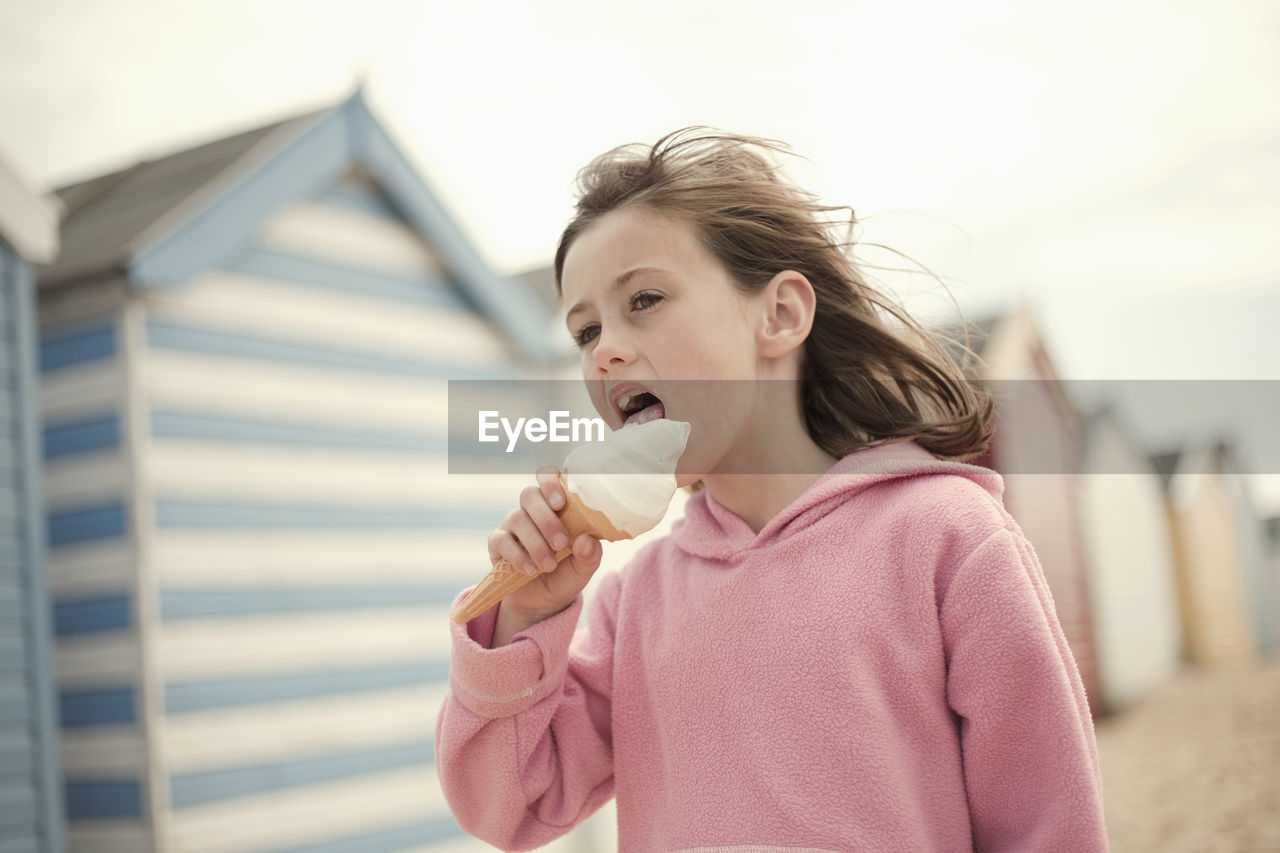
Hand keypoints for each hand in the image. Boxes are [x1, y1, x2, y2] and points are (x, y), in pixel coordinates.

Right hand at [487, 465, 602, 643]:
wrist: (544, 601)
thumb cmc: (566, 574)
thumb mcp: (584, 568)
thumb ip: (589, 554)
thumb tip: (586, 540)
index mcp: (555, 506)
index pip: (548, 478)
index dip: (551, 484)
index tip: (561, 503)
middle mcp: (531, 510)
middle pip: (529, 494)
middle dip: (546, 519)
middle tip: (561, 543)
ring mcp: (512, 525)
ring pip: (517, 518)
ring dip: (535, 543)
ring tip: (549, 565)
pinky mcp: (497, 543)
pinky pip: (502, 540)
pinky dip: (518, 556)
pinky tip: (530, 570)